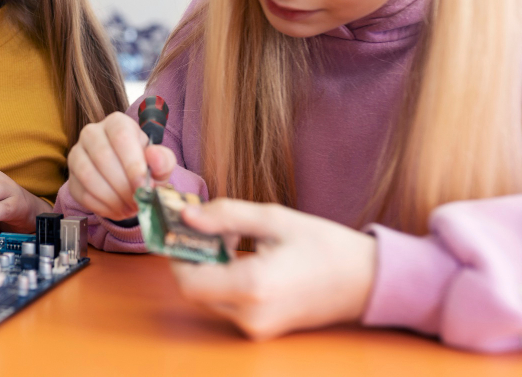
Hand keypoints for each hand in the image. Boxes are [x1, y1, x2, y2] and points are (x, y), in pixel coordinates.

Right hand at [67, 112, 174, 220]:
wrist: (127, 179)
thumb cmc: (144, 167)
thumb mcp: (160, 164)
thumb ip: (163, 160)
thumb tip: (155, 156)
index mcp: (117, 123)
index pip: (121, 137)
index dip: (132, 163)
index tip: (142, 186)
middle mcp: (92, 133)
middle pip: (102, 157)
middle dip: (122, 185)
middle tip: (137, 202)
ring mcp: (77, 153)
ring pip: (88, 175)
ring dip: (111, 198)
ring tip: (128, 208)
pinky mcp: (71, 176)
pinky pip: (81, 192)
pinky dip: (101, 206)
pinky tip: (116, 209)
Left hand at [171, 199, 376, 339]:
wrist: (368, 281)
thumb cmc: (324, 246)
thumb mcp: (274, 219)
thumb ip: (225, 216)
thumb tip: (187, 216)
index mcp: (253, 286)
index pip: (188, 281)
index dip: (178, 254)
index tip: (182, 228)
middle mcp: (251, 315)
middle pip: (196, 290)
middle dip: (194, 257)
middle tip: (210, 228)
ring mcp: (257, 328)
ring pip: (209, 297)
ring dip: (209, 268)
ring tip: (233, 240)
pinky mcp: (262, 330)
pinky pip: (227, 304)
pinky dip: (224, 280)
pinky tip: (244, 257)